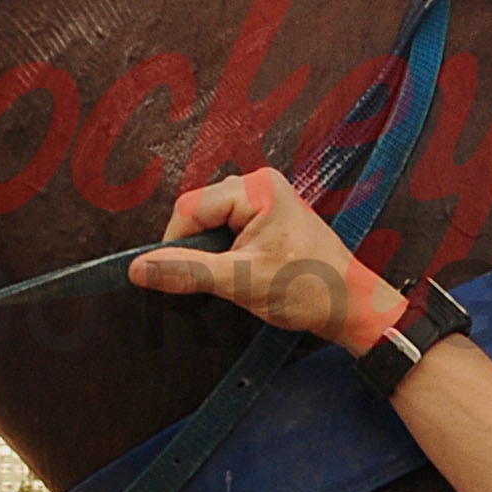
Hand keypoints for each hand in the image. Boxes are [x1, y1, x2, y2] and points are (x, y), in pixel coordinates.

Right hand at [126, 168, 404, 354]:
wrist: (351, 306)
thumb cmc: (312, 288)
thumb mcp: (241, 282)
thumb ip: (187, 272)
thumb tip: (140, 268)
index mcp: (256, 188)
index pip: (189, 208)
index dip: (176, 245)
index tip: (176, 276)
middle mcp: (260, 185)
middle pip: (198, 213)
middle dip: (198, 250)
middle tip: (221, 279)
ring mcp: (265, 201)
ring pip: (210, 224)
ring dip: (213, 254)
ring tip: (240, 277)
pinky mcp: (267, 219)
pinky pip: (227, 230)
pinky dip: (226, 255)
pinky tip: (245, 273)